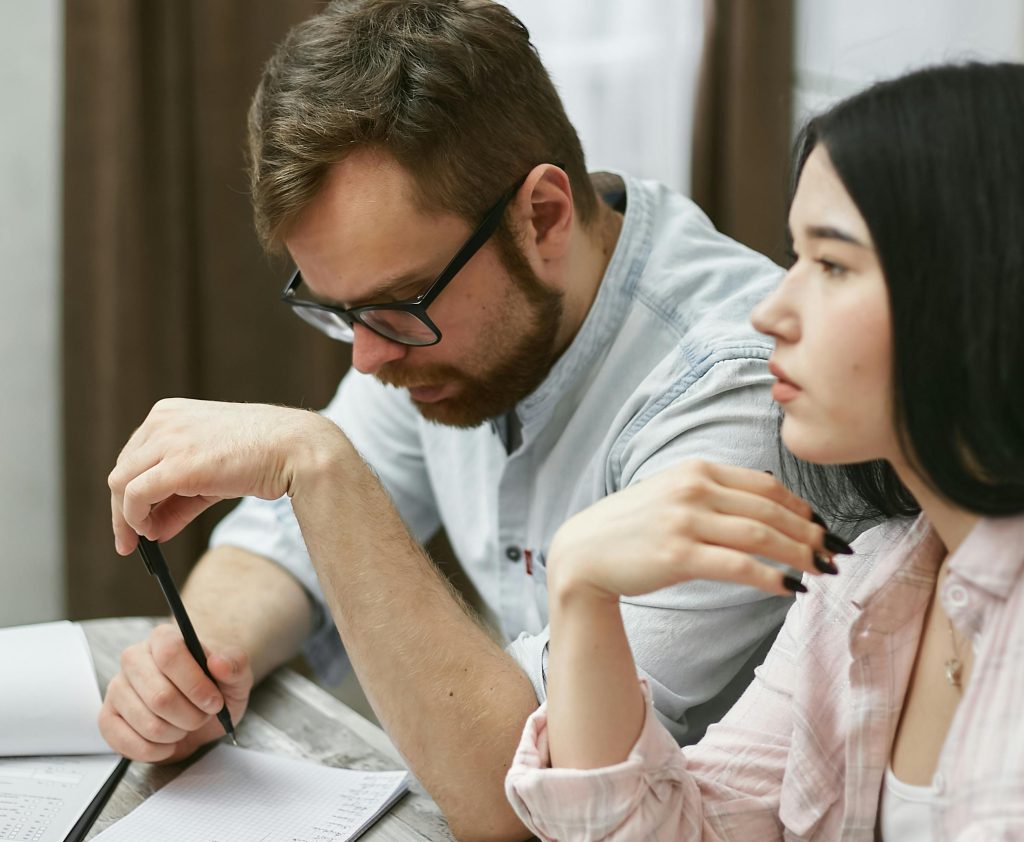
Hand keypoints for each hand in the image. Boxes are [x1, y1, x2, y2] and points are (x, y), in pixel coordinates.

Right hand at [98, 623, 253, 761]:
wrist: (201, 704)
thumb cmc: (216, 685)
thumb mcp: (237, 674)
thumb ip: (235, 665)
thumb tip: (218, 662)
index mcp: (164, 638)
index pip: (170, 655)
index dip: (195, 684)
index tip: (214, 702)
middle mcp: (134, 659)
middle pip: (159, 696)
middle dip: (190, 716)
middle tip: (203, 716)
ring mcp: (117, 688)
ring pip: (147, 723)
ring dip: (176, 734)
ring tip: (185, 725)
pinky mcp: (107, 718)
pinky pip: (124, 743)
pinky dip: (155, 750)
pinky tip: (168, 741)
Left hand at [108, 398, 343, 554]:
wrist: (293, 448)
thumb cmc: (262, 456)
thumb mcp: (212, 474)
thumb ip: (180, 498)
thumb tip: (153, 529)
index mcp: (169, 413)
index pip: (133, 456)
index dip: (130, 492)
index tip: (135, 519)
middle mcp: (162, 421)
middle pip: (122, 471)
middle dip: (122, 510)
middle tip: (129, 541)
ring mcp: (167, 441)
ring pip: (121, 484)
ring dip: (125, 519)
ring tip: (139, 541)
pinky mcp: (176, 465)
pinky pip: (135, 496)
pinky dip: (133, 519)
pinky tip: (150, 533)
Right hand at [547, 460, 838, 600]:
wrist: (584, 552)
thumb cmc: (631, 526)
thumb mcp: (671, 492)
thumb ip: (713, 490)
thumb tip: (767, 494)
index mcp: (696, 470)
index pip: (766, 486)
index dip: (803, 508)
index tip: (824, 528)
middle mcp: (693, 489)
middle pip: (771, 510)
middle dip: (811, 533)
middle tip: (835, 553)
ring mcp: (684, 521)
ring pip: (761, 536)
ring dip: (801, 555)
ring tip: (823, 571)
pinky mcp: (678, 555)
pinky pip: (739, 566)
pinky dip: (772, 577)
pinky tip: (791, 589)